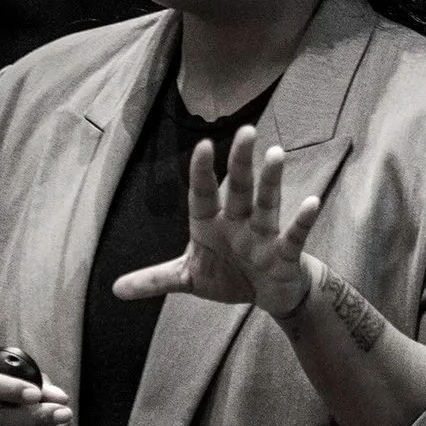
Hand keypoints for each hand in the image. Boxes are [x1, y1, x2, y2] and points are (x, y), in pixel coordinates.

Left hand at [113, 126, 321, 318]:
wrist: (268, 294)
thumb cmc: (230, 275)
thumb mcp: (189, 278)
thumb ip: (156, 279)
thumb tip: (114, 289)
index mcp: (211, 223)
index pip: (203, 194)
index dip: (203, 172)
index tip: (203, 146)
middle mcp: (238, 222)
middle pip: (239, 188)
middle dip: (241, 162)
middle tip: (246, 131)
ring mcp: (263, 235)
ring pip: (266, 204)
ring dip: (271, 181)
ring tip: (276, 154)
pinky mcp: (285, 254)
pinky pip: (293, 235)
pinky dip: (302, 220)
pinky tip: (311, 202)